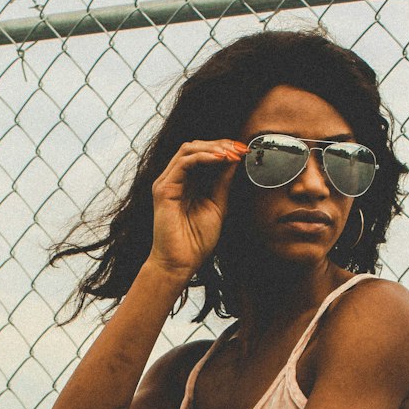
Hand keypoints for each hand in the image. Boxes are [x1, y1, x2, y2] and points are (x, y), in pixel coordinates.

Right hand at [148, 139, 246, 279]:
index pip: (203, 155)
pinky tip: (219, 159)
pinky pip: (184, 163)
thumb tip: (234, 160)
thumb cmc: (195, 241)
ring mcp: (167, 182)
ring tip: (232, 153)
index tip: (244, 151)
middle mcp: (175, 179)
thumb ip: (223, 182)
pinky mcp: (163, 189)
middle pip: (195, 147)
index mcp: (187, 183)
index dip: (224, 149)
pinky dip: (203, 157)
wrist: (180, 263)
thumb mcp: (217, 205)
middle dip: (220, 144)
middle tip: (240, 149)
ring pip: (188, 149)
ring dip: (213, 148)